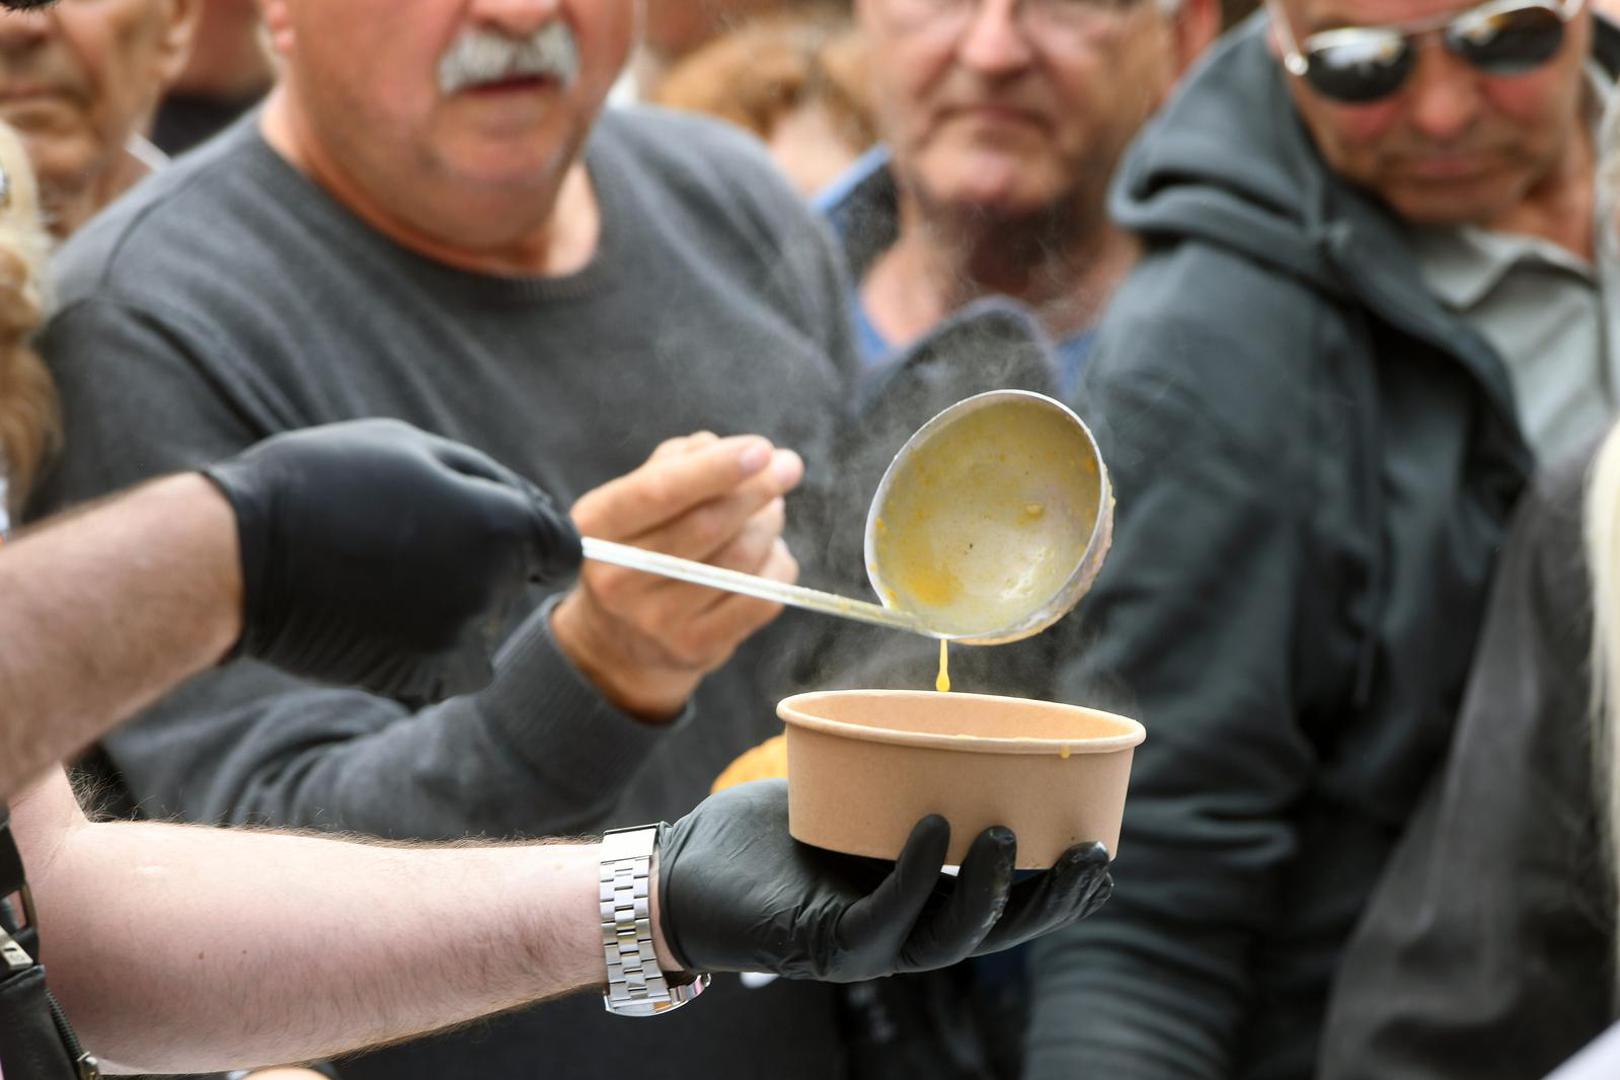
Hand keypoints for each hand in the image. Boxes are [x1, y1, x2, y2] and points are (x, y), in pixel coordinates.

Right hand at [204, 419, 580, 704]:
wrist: (242, 555)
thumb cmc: (325, 483)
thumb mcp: (413, 448)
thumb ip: (488, 481)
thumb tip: (532, 511)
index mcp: (502, 524)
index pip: (563, 548)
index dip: (535, 541)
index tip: (499, 539)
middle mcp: (494, 586)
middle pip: (518, 585)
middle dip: (485, 566)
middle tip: (409, 543)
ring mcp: (460, 637)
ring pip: (487, 628)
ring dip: (457, 610)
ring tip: (385, 578)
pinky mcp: (425, 677)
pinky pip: (459, 668)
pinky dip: (436, 650)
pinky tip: (386, 620)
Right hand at [552, 433, 803, 719]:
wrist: (620, 642)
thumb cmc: (639, 547)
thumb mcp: (635, 502)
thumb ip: (675, 464)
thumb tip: (726, 448)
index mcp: (596, 528)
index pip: (659, 492)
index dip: (714, 468)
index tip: (761, 448)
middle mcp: (619, 578)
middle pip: (706, 525)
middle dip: (757, 490)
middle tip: (787, 467)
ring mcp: (658, 620)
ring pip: (739, 559)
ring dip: (769, 524)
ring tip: (773, 508)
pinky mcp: (696, 647)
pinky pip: (760, 597)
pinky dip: (778, 565)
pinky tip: (771, 552)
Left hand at [655, 780, 1112, 981]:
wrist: (684, 872)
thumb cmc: (768, 835)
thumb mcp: (849, 797)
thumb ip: (896, 773)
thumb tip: (943, 712)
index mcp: (920, 901)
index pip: (1005, 904)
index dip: (1058, 889)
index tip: (1103, 851)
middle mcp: (905, 931)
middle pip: (997, 927)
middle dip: (1051, 898)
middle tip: (1093, 854)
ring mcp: (868, 944)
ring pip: (950, 933)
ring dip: (988, 888)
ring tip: (1008, 833)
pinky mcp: (825, 944)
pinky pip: (883, 914)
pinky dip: (912, 873)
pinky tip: (931, 830)